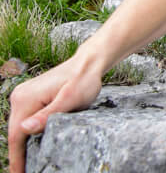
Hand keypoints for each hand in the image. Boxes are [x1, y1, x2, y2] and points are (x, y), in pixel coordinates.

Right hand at [8, 55, 102, 172]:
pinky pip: (27, 119)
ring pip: (20, 127)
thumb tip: (24, 129)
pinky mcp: (32, 97)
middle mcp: (20, 96)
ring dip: (24, 144)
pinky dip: (29, 133)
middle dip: (19, 154)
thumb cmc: (83, 80)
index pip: (16, 135)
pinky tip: (34, 144)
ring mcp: (25, 96)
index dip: (16, 158)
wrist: (89, 63)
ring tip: (28, 164)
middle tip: (25, 172)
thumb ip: (47, 116)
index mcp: (25, 99)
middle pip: (16, 132)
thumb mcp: (69, 100)